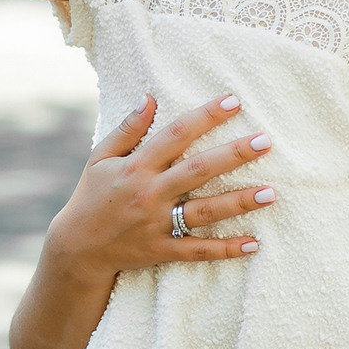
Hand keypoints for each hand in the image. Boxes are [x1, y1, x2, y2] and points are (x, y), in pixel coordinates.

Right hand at [49, 92, 277, 283]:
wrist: (77, 247)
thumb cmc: (91, 196)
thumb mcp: (100, 157)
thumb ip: (127, 129)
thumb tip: (149, 97)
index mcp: (136, 166)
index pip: (176, 134)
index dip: (205, 116)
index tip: (234, 101)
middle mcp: (149, 193)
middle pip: (198, 170)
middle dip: (233, 154)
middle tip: (265, 141)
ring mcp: (156, 224)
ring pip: (204, 212)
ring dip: (238, 202)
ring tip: (271, 192)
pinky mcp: (162, 251)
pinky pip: (198, 251)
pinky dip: (225, 249)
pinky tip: (254, 243)